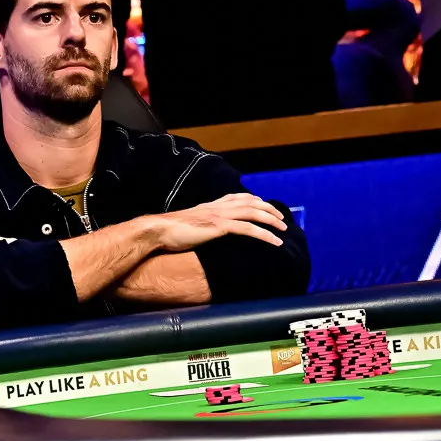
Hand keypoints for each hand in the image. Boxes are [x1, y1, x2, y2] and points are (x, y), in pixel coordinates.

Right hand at [144, 193, 286, 251]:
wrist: (157, 231)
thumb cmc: (168, 232)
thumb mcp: (188, 225)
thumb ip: (200, 225)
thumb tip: (204, 233)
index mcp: (210, 205)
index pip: (238, 197)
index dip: (255, 201)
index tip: (265, 207)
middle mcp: (217, 207)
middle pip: (251, 203)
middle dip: (269, 210)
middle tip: (282, 220)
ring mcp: (218, 216)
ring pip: (253, 213)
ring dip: (271, 220)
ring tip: (283, 230)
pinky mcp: (218, 227)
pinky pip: (247, 229)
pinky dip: (264, 235)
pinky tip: (274, 242)